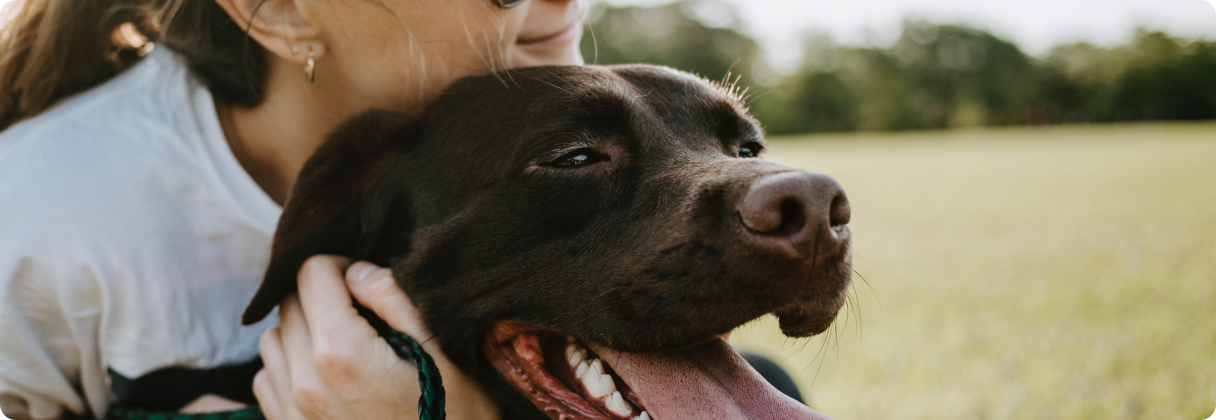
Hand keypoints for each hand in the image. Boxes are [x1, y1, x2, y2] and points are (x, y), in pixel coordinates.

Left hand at [253, 255, 500, 419]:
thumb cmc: (456, 414)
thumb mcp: (443, 351)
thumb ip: (394, 299)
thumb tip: (356, 271)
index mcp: (341, 353)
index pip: (311, 273)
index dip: (340, 265)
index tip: (364, 281)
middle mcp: (305, 383)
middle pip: (289, 303)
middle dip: (320, 295)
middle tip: (361, 311)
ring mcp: (293, 413)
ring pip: (272, 339)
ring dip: (301, 330)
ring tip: (343, 343)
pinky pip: (267, 380)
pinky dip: (288, 366)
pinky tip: (326, 375)